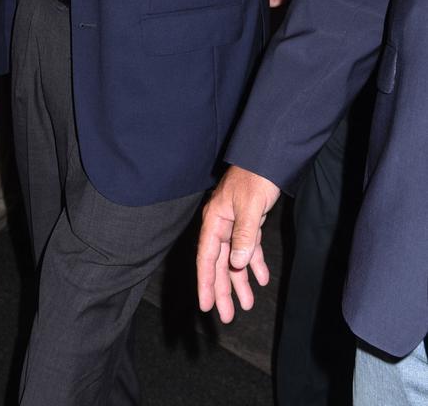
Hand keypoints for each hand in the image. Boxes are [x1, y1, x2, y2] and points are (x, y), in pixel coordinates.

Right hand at [196, 166, 280, 322]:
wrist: (268, 156)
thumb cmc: (256, 177)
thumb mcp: (250, 206)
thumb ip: (243, 235)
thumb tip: (236, 264)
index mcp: (215, 219)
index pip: (206, 257)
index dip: (205, 282)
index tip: (205, 306)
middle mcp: (221, 223)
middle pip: (219, 262)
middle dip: (223, 289)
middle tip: (226, 317)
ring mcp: (234, 223)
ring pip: (234, 258)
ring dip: (240, 280)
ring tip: (247, 305)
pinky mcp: (249, 221)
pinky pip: (249, 247)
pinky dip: (254, 263)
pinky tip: (261, 279)